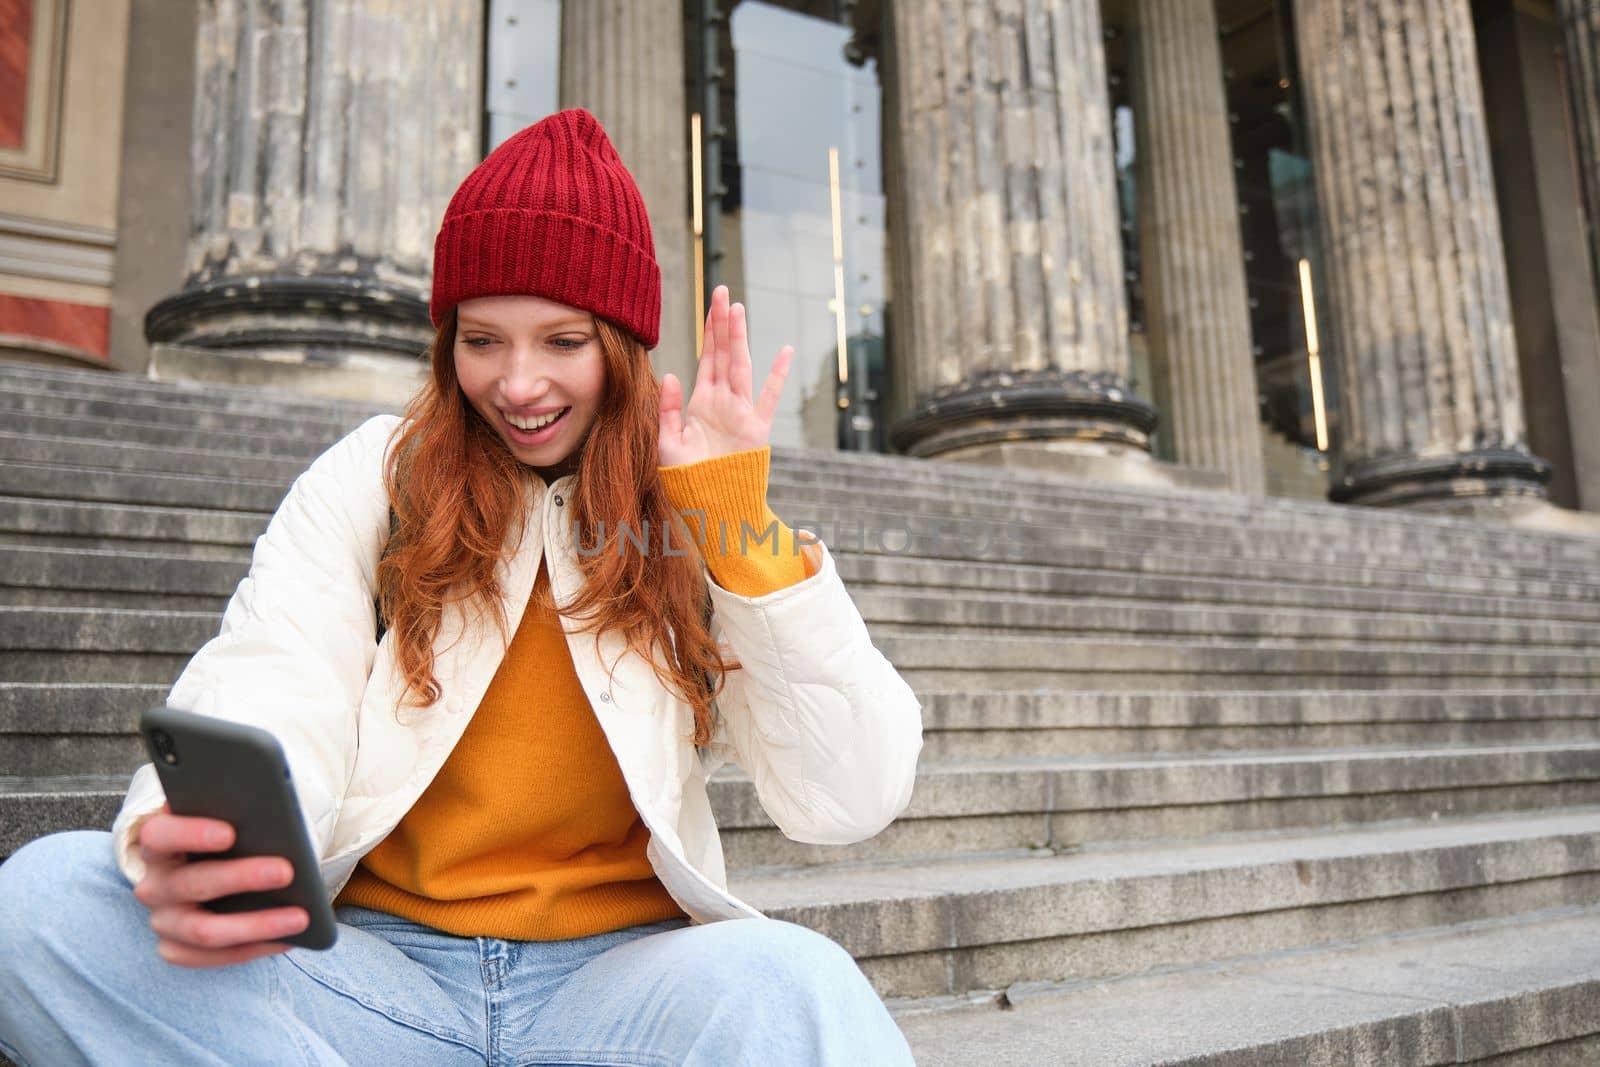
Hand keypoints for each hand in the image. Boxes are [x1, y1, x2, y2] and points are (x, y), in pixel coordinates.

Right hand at [130, 803, 308, 968]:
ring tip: (301, 918)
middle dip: (243, 878)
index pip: (160, 835)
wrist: (208, 867)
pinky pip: (216, 957)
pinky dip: (255, 948)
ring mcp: (163, 921)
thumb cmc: (225, 836)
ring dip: (257, 925)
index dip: (191, 834)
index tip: (230, 833)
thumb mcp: (225, 820)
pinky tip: (291, 939)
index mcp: (157, 843)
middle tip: (287, 872)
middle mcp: (154, 885)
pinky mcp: (176, 949)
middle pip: (194, 884)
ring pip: (205, 931)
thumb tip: (275, 823)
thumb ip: (237, 816)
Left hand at [659, 285, 793, 466]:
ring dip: (739, 338)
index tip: (711, 303)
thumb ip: (668, 409)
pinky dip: (777, 375)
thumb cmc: (687, 480)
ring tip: (738, 309)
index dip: (708, 331)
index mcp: (700, 403)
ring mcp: (741, 413)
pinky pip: (769, 398)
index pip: (705, 358)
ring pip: (740, 366)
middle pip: (722, 354)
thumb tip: (671, 374)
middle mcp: (722, 402)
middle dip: (722, 323)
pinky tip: (784, 351)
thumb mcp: (667, 443)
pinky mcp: (756, 429)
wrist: (710, 507)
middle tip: (722, 290)